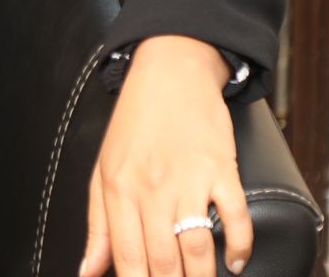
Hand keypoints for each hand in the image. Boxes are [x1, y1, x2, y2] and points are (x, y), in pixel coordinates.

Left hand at [80, 36, 251, 276]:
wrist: (170, 72)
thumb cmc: (134, 123)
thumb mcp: (103, 170)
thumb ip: (98, 226)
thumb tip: (89, 271)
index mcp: (118, 190)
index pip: (127, 259)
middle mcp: (151, 188)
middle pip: (163, 260)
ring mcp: (188, 179)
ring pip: (197, 247)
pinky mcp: (222, 168)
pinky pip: (235, 217)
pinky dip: (239, 246)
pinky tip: (235, 263)